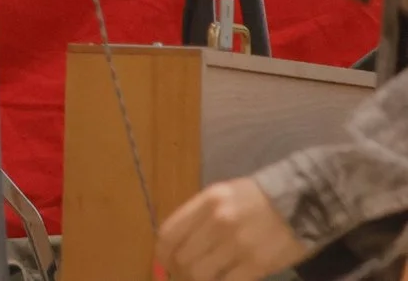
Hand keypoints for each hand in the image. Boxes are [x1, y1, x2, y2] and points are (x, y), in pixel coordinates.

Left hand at [156, 177, 308, 280]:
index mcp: (207, 201)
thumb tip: (178, 245)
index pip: (169, 233)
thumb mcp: (224, 195)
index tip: (164, 263)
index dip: (162, 254)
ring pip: (200, 274)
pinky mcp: (258, 264)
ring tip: (207, 279)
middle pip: (182, 258)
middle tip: (186, 277)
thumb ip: (200, 217)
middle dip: (179, 273)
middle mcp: (218, 221)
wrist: (307, 201)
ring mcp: (237, 244)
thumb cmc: (261, 199)